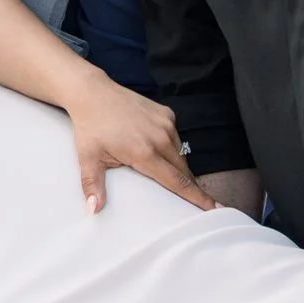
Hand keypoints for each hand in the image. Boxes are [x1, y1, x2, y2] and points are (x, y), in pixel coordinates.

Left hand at [66, 77, 211, 216]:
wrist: (93, 93)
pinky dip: (171, 147)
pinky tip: (158, 150)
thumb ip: (93, 185)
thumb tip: (94, 209)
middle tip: (192, 203)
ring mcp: (165, 123)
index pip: (177, 182)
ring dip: (178, 167)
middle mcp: (160, 137)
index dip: (197, 197)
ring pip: (180, 154)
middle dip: (188, 187)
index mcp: (144, 152)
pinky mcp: (166, 113)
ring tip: (170, 177)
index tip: (215, 209)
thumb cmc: (91, 127)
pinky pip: (175, 137)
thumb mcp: (88, 158)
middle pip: (183, 171)